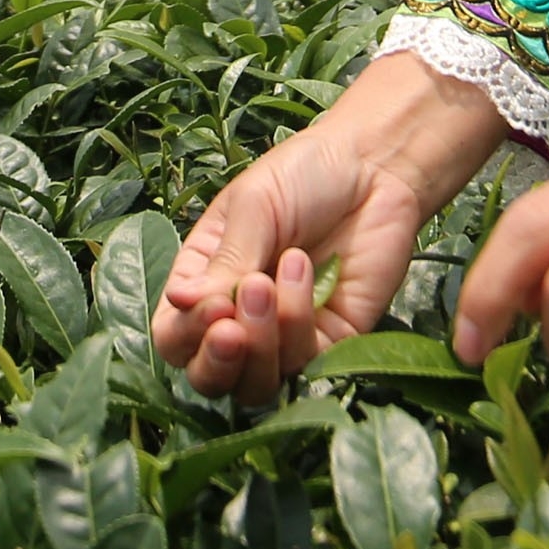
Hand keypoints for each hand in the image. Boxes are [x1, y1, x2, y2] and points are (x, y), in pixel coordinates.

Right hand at [153, 50, 506, 402]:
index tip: (208, 306)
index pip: (174, 336)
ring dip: (259, 342)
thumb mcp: (252, 208)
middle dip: (216, 361)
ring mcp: (286, 335)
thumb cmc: (304, 175)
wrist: (374, 165)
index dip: (185, 333)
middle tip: (230, 326)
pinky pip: (304, 362)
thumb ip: (224, 262)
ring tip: (267, 284)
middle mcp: (240, 318)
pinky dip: (298, 323)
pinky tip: (304, 271)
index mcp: (204, 283)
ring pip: (255, 383)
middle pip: (209, 376)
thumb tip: (180, 304)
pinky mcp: (331, 340)